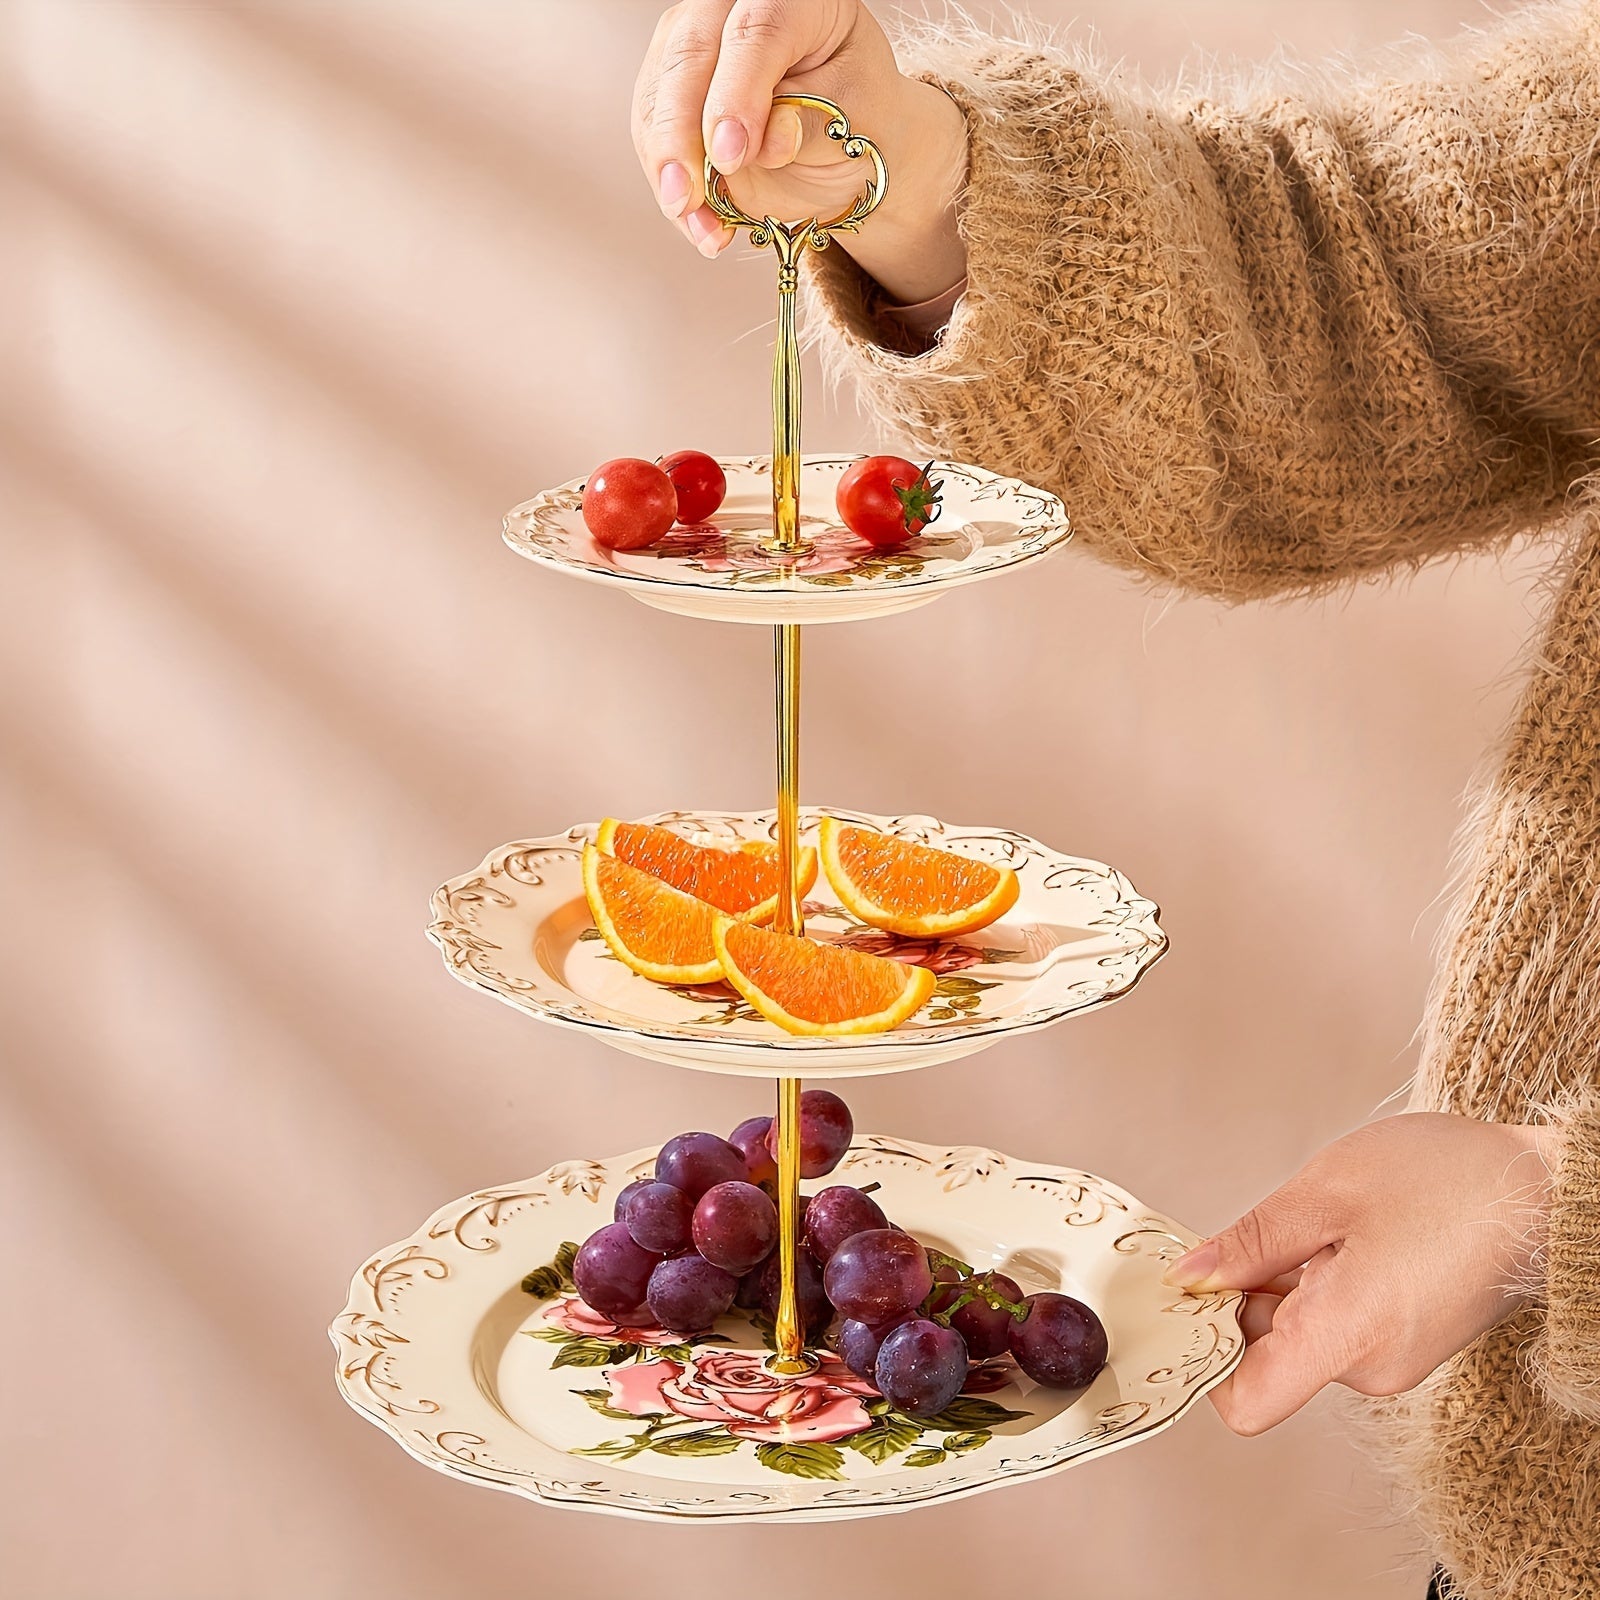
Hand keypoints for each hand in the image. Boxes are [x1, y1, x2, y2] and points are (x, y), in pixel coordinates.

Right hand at [631, 1, 968, 302]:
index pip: (755, 33)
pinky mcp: (667, 88)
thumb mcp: (852, 122)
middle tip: (689, 199)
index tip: (731, 155)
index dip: (737, 94)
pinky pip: (652, 137)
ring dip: (671, 173)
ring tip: (704, 231)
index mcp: (795, 0)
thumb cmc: (856, 120)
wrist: (844, 143)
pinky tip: (699, 226)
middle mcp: (731, 8)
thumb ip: (807, 125)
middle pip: (689, 58)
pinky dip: (671, 187)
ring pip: (658, 99)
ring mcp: (692, 43)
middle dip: (681, 136)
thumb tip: (764, 143)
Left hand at [1164, 1113, 1557, 1435]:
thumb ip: (1251, 1241)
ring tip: (1303, 1220)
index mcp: (1347, 1335)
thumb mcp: (1328, 1191)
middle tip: (1235, 1232)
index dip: (1201, 1354)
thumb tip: (1189, 1274)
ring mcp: (1389, 1359)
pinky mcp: (1402, 1342)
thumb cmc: (1450, 1181)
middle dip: (1236, 1296)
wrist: (1546, 1192)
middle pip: (1262, 1353)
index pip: (1244, 1401)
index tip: (1183, 1298)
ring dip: (1276, 1283)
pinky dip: (1311, 1283)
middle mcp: (1368, 1367)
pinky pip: (1331, 1323)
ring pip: (1294, 1333)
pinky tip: (1329, 1232)